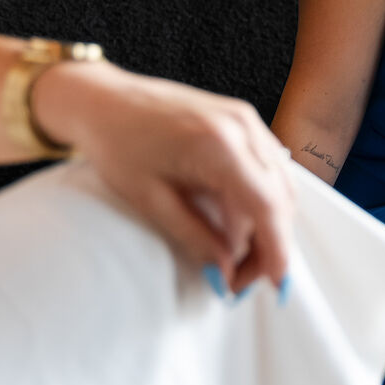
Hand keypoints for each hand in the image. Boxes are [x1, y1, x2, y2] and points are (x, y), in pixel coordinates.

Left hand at [33, 59, 292, 294]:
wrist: (104, 99)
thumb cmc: (118, 144)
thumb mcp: (150, 200)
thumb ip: (194, 237)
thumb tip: (224, 272)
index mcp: (219, 146)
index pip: (266, 206)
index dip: (277, 249)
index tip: (277, 286)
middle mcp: (244, 128)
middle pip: (280, 199)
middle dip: (269, 245)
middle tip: (237, 280)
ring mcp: (248, 121)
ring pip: (281, 184)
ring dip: (267, 224)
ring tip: (234, 256)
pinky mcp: (244, 121)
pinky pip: (269, 167)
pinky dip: (261, 200)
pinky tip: (236, 223)